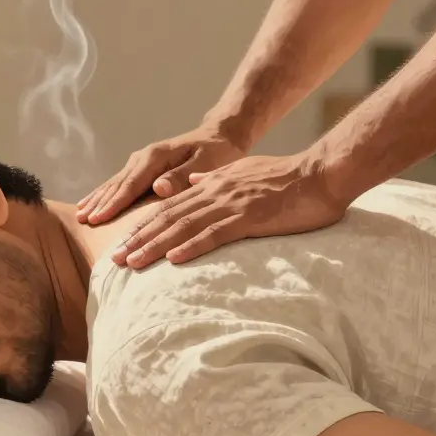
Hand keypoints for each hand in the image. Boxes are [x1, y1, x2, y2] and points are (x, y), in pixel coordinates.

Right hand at [77, 126, 245, 224]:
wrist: (218, 136)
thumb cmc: (217, 152)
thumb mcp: (207, 162)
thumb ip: (183, 175)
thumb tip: (158, 187)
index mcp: (157, 157)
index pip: (131, 184)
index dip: (115, 203)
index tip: (99, 219)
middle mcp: (143, 157)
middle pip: (117, 184)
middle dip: (100, 203)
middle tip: (83, 221)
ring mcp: (140, 162)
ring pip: (114, 183)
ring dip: (97, 199)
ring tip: (80, 215)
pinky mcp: (141, 168)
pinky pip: (118, 183)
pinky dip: (103, 194)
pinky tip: (91, 204)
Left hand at [110, 153, 347, 268]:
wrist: (320, 173)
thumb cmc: (287, 178)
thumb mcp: (243, 171)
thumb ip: (215, 178)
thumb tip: (192, 181)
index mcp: (213, 183)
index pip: (170, 206)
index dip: (144, 224)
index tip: (123, 242)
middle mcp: (215, 191)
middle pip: (168, 217)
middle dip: (139, 238)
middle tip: (114, 259)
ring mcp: (231, 203)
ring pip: (184, 226)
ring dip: (156, 246)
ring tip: (133, 263)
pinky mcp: (250, 216)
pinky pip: (215, 234)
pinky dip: (192, 246)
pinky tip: (174, 260)